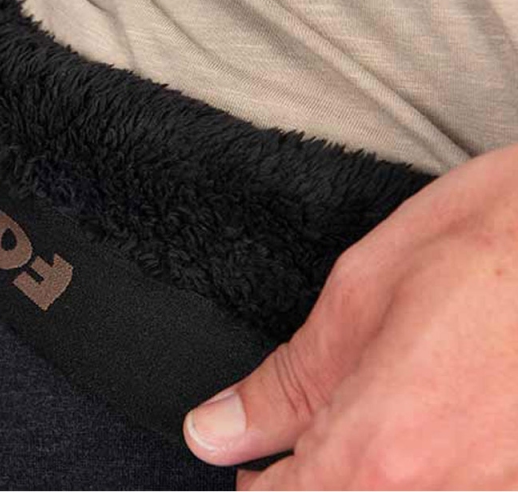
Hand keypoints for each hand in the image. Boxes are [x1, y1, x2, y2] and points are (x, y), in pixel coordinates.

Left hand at [184, 142, 517, 488]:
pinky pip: (461, 484)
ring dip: (374, 471)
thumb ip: (286, 383)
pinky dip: (430, 464)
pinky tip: (438, 410)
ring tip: (383, 403)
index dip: (256, 482)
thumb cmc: (502, 240)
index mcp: (383, 450)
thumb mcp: (363, 294)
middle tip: (305, 435)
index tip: (249, 458)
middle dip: (314, 478)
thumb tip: (218, 431)